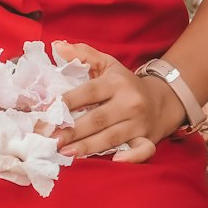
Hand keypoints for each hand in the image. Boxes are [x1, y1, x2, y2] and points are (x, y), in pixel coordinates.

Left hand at [52, 42, 176, 163]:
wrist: (163, 100)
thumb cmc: (125, 83)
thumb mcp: (107, 64)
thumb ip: (82, 54)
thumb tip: (57, 46)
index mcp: (117, 83)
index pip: (88, 92)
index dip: (66, 103)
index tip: (45, 113)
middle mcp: (129, 103)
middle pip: (97, 119)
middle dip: (72, 130)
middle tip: (49, 139)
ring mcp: (139, 123)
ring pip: (111, 137)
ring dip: (87, 147)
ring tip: (65, 152)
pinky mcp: (148, 140)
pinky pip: (142, 151)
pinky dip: (131, 157)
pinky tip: (114, 161)